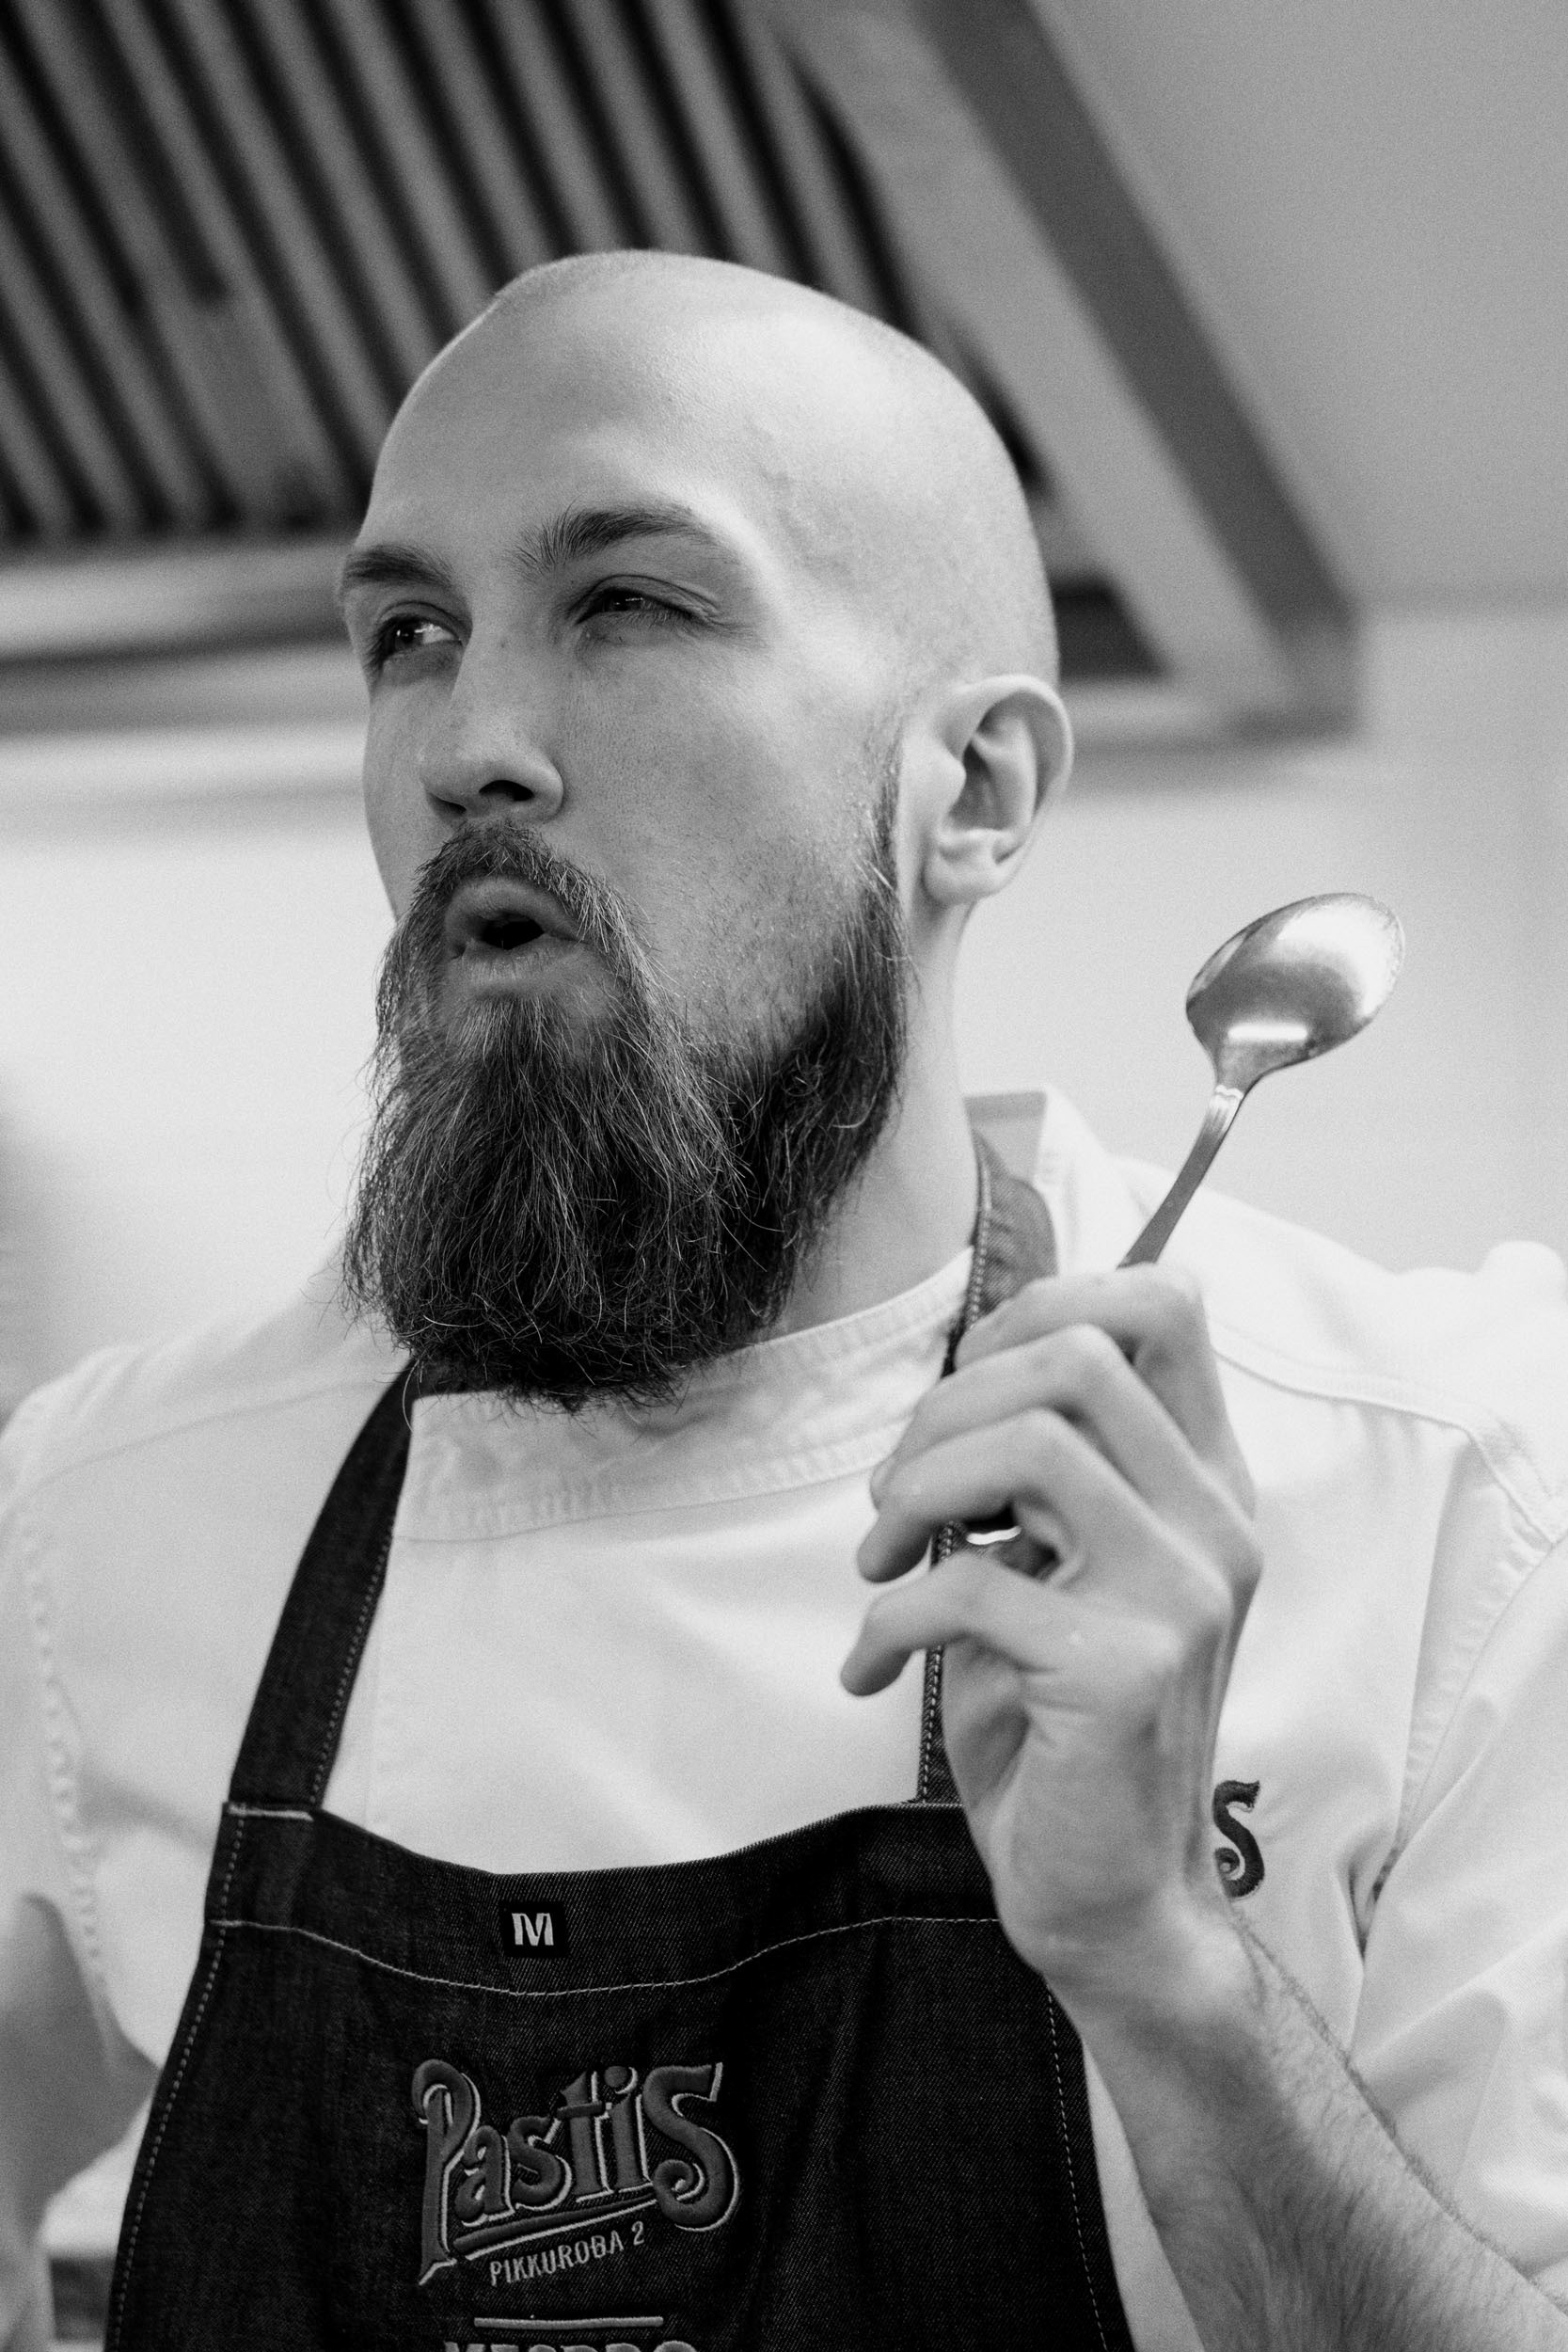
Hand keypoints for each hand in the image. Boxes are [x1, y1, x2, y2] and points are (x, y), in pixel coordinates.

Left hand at [842, 1267, 1261, 2015]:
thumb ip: (1038, 1471)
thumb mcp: (1057, 1568)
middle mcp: (1215, 1523)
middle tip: (896, 1494)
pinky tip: (871, 1667)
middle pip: (1077, 1355)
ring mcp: (1182, 1595)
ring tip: (880, 1560)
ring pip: (1030, 1445)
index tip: (964, 1388)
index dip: (1040, 1306)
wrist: (1112, 1897)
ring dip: (917, 1489)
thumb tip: (960, 1374)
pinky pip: (974, 1585)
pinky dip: (889, 1619)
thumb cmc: (1061, 1721)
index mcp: (1204, 1481)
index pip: (1163, 1303)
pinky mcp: (1126, 1671)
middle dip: (946, 1404)